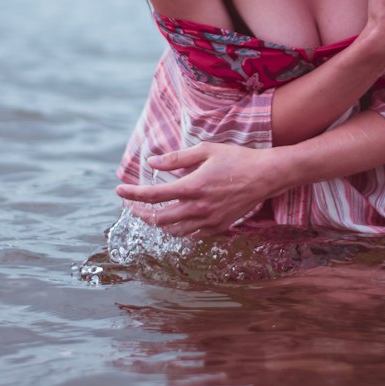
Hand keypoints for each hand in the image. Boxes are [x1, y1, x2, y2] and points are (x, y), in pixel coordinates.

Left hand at [116, 142, 284, 236]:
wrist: (265, 176)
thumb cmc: (236, 159)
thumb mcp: (205, 151)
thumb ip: (176, 158)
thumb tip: (152, 161)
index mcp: (192, 187)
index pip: (153, 195)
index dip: (132, 194)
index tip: (119, 191)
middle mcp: (198, 208)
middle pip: (158, 218)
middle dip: (140, 213)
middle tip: (131, 206)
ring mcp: (209, 221)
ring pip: (173, 230)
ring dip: (158, 222)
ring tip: (151, 213)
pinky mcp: (218, 227)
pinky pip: (191, 235)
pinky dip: (178, 229)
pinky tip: (175, 220)